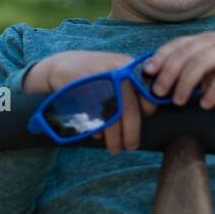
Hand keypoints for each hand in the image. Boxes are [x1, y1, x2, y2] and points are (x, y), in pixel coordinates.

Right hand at [43, 50, 158, 154]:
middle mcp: (116, 72)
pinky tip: (98, 135)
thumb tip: (152, 111)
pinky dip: (97, 128)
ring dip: (115, 137)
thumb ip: (133, 85)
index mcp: (129, 67)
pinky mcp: (81, 89)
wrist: (63, 65)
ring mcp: (98, 80)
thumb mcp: (117, 71)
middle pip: (129, 109)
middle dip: (132, 132)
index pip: (147, 94)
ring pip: (111, 116)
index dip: (146, 112)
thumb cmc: (97, 75)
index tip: (142, 122)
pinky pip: (93, 115)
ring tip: (115, 149)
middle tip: (132, 146)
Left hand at [140, 34, 214, 108]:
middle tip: (158, 93)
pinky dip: (213, 90)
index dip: (160, 57)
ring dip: (186, 82)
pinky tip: (204, 104)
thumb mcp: (211, 70)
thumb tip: (160, 89)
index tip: (146, 73)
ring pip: (202, 62)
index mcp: (204, 40)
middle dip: (168, 73)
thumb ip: (191, 74)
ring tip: (178, 101)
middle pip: (186, 54)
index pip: (177, 44)